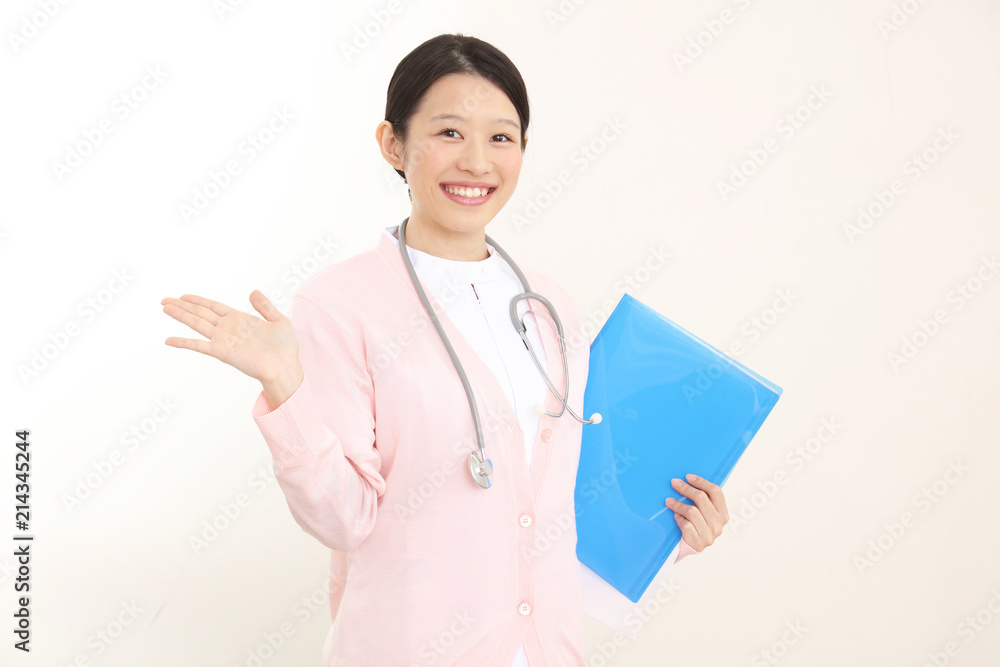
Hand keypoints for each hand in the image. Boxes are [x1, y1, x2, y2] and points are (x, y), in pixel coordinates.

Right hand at [160, 290, 300, 385]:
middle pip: (201, 313)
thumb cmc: (285, 347)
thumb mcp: (278, 320)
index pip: (214, 307)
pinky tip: (169, 340)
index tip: (183, 296)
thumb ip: (264, 306)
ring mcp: (224, 340)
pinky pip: (200, 345)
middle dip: (183, 306)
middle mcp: (229, 329)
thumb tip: (253, 292)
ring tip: (164, 308)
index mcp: (240, 319)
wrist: (286, 366)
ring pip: (197, 324)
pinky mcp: (223, 352)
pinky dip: (184, 342)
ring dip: (180, 316)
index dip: (199, 301)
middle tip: (164, 300)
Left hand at [665, 474, 728, 551]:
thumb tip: (688, 480)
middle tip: (674, 483)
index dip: (701, 482)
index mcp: (723, 513)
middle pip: (702, 498)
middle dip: (686, 489)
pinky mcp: (698, 542)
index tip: (688, 476)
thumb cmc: (696, 525)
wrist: (690, 547)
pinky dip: (678, 518)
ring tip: (669, 501)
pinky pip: (685, 524)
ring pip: (692, 511)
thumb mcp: (704, 513)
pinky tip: (676, 517)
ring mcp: (709, 534)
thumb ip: (703, 501)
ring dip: (678, 504)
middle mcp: (719, 524)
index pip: (716, 492)